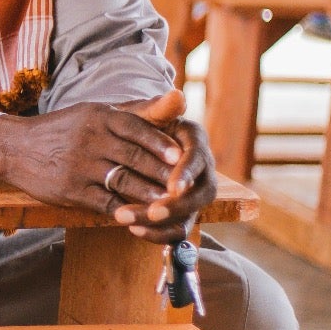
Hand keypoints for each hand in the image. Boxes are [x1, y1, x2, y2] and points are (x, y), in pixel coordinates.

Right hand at [0, 91, 192, 233]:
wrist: (14, 147)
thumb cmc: (62, 130)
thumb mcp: (92, 112)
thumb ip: (133, 112)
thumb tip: (178, 99)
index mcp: (97, 116)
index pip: (135, 128)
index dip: (159, 143)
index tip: (180, 156)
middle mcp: (89, 138)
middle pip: (133, 156)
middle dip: (160, 172)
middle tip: (182, 184)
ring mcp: (79, 165)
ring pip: (122, 181)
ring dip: (147, 193)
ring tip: (166, 202)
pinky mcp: (70, 189)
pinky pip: (103, 201)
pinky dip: (122, 209)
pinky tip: (137, 215)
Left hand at [106, 92, 217, 243]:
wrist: (128, 143)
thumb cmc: (138, 126)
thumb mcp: (144, 115)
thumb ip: (159, 108)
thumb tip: (176, 95)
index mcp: (195, 143)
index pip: (199, 160)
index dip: (187, 174)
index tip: (172, 186)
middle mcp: (200, 172)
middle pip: (202, 195)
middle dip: (177, 206)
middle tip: (153, 212)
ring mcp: (192, 195)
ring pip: (188, 217)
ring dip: (160, 223)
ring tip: (128, 219)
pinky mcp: (180, 214)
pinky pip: (175, 231)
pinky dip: (157, 234)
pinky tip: (133, 229)